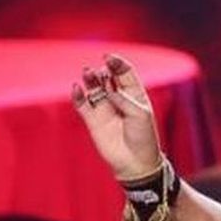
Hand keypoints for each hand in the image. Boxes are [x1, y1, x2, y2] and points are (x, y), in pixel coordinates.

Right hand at [71, 54, 163, 180]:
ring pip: (94, 88)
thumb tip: (109, 91)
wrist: (135, 162)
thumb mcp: (140, 115)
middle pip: (108, 78)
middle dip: (103, 70)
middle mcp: (118, 99)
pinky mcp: (92, 120)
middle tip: (100, 69)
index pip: (125, 74)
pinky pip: (82, 104)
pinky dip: (78, 95)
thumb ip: (124, 100)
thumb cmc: (144, 138)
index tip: (109, 58)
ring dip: (90, 79)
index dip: (117, 64)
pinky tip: (77, 87)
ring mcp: (105, 109)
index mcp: (135, 95)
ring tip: (88, 73)